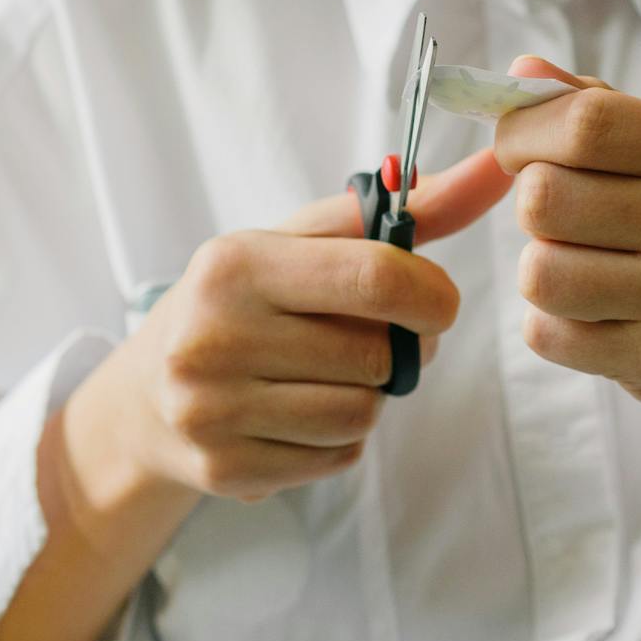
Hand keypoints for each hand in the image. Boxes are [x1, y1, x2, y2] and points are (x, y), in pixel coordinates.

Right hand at [108, 147, 513, 502]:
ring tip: (330, 376)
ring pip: (362, 414)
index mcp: (236, 265)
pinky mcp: (225, 469)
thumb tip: (493, 171)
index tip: (436, 302)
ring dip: (370, 397)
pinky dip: (340, 439)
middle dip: (400, 350)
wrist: (146, 396)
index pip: (374, 279)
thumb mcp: (302, 243)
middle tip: (377, 340)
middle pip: (376, 357)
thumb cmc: (245, 303)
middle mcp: (213, 336)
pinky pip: (338, 458)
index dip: (431, 295)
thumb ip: (402, 211)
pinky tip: (301, 415)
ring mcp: (212, 410)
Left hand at [492, 57, 640, 456]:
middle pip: (544, 198)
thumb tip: (519, 72)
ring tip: (579, 268)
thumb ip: (586, 106)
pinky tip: (594, 315)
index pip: (584, 122)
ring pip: (538, 273)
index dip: (522, 132)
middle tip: (560, 217)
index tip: (516, 148)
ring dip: (539, 269)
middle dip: (529, 206)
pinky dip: (552, 325)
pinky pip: (547, 333)